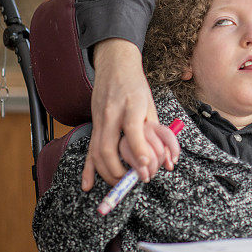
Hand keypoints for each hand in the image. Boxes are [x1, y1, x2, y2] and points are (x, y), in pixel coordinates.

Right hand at [81, 39, 179, 189]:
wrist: (115, 66)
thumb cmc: (136, 85)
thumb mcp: (150, 103)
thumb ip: (153, 128)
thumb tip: (163, 156)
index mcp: (131, 105)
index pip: (132, 130)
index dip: (139, 149)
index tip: (146, 166)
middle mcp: (111, 113)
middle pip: (109, 147)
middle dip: (120, 170)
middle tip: (133, 180)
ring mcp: (99, 119)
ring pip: (97, 152)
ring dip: (107, 173)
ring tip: (120, 183)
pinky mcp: (93, 124)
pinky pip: (89, 150)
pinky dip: (87, 169)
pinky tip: (88, 185)